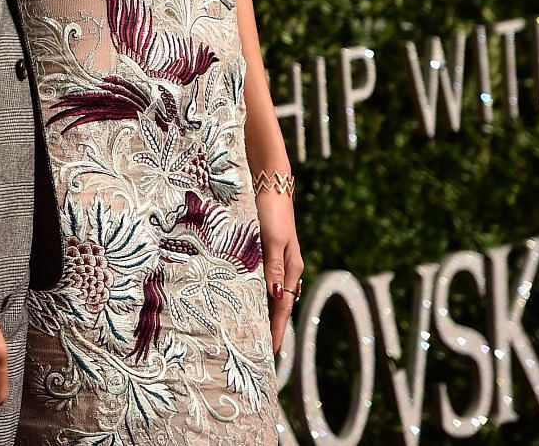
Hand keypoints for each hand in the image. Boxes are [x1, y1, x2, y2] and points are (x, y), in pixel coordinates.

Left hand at [257, 188, 302, 351]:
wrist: (268, 185)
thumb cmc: (270, 211)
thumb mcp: (272, 240)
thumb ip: (273, 268)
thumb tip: (276, 297)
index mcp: (290, 270)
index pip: (283, 308)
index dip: (277, 330)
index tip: (272, 353)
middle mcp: (286, 269)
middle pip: (279, 306)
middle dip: (272, 327)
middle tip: (261, 351)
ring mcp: (276, 261)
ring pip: (270, 295)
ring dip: (264, 313)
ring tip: (254, 332)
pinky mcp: (265, 252)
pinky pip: (262, 281)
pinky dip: (257, 295)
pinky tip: (247, 301)